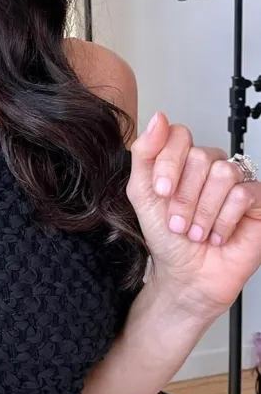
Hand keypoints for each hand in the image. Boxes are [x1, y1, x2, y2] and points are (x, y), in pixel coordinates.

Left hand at [126, 112, 260, 320]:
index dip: (169, 163)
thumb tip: (158, 118)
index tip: (161, 192)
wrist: (187, 275)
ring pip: (223, 173)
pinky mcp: (257, 201)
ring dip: (204, 211)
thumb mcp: (143, 193)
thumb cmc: (167, 237)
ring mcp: (236, 181)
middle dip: (184, 197)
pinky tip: (217, 235)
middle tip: (179, 223)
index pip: (179, 135)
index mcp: (182, 160)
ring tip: (197, 232)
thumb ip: (145, 154)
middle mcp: (210, 166)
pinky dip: (225, 219)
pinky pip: (244, 193)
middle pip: (200, 156)